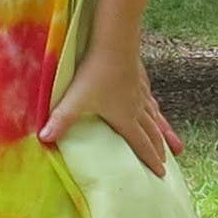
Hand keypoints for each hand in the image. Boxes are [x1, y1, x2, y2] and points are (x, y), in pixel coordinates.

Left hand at [40, 43, 178, 175]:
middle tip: (167, 164)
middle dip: (159, 150)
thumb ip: (61, 120)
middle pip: (152, 133)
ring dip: (163, 132)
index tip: (161, 174)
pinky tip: (155, 107)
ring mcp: (140, 92)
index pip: (140, 144)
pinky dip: (156, 108)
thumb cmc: (95, 73)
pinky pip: (151, 99)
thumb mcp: (76, 99)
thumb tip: (43, 139)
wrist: (114, 42)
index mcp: (125, 118)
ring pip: (155, 117)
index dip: (151, 160)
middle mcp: (137, 108)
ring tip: (174, 144)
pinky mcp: (140, 78)